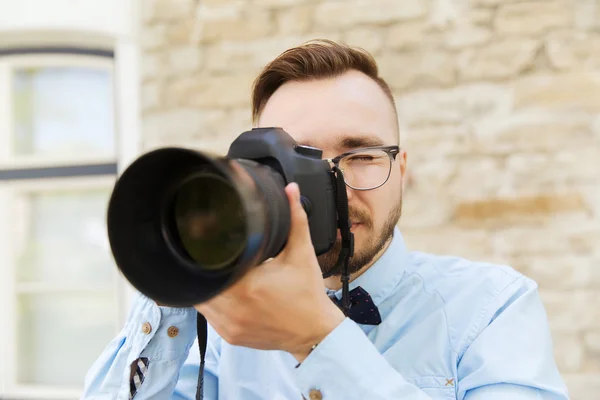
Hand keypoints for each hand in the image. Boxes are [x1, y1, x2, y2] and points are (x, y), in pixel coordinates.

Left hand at [194, 182, 344, 361]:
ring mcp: (230, 325)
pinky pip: (210, 318)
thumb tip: (290, 190)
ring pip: (201, 301)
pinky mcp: (231, 336)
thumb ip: (295, 220)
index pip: (211, 264)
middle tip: (213, 255)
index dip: (205, 252)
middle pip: (202, 282)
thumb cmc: (308, 294)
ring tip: (215, 272)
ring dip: (205, 286)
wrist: (315, 332)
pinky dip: (212, 304)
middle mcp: (234, 308)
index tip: (207, 241)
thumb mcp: (302, 253)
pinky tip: (222, 292)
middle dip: (205, 268)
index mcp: (248, 285)